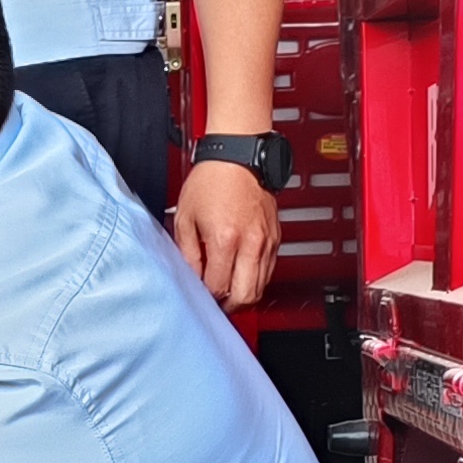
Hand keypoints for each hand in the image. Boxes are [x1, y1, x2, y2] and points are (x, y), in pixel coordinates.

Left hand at [171, 156, 277, 305]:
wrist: (239, 156)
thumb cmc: (212, 179)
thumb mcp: (185, 217)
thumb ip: (187, 253)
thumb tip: (192, 276)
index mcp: (225, 239)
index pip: (218, 287)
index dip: (207, 297)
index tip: (199, 295)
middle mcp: (251, 243)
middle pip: (245, 295)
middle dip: (228, 305)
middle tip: (216, 303)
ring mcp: (267, 241)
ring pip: (261, 287)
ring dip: (244, 295)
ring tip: (228, 291)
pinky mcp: (276, 237)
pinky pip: (269, 270)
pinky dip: (256, 278)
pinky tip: (242, 274)